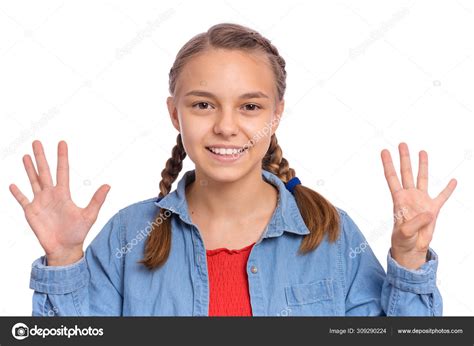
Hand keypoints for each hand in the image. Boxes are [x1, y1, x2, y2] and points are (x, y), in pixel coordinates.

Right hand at [9, 140, 110, 265]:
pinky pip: (23, 200)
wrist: (65, 248)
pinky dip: (17, 193)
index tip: (62, 142)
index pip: (62, 170)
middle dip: (41, 156)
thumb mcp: (89, 215)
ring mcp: (40, 202)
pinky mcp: (31, 212)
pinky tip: (13, 184)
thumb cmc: (78, 233)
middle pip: (44, 171)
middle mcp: (51, 195)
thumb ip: (97, 200)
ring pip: (33, 181)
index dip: (62, 157)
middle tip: (37, 141)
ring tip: (26, 155)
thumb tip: (108, 185)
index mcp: (64, 194)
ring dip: (29, 169)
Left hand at [381, 143, 456, 269]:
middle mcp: (409, 196)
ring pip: (422, 179)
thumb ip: (413, 223)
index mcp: (399, 200)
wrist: (411, 248)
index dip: (388, 164)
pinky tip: (453, 180)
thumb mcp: (404, 232)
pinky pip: (442, 196)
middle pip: (406, 173)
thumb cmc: (402, 239)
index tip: (384, 151)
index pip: (392, 178)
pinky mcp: (433, 209)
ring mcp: (421, 201)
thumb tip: (427, 213)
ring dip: (422, 165)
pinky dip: (448, 189)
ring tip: (422, 151)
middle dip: (404, 158)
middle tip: (402, 143)